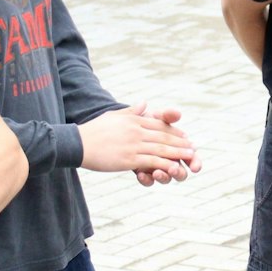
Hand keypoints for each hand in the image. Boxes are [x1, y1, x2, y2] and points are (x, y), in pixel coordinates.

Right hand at [78, 103, 197, 176]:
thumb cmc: (94, 130)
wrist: (78, 143)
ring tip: (190, 156)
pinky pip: (151, 162)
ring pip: (161, 149)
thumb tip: (144, 103)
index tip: (184, 136)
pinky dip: (165, 165)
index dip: (173, 131)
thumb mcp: (114, 116)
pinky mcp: (128, 159)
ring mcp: (133, 145)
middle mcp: (136, 131)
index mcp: (133, 120)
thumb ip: (131, 111)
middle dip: (180, 143)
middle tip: (193, 147)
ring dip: (178, 153)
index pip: (158, 125)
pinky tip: (174, 168)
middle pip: (163, 137)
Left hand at [129, 106, 202, 184]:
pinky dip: (146, 179)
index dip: (195, 163)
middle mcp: (170, 160)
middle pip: (181, 173)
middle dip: (179, 173)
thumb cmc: (147, 122)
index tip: (195, 167)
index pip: (192, 158)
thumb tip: (177, 113)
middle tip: (173, 169)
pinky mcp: (145, 172)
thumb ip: (167, 115)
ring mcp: (158, 168)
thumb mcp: (156, 117)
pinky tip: (141, 175)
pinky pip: (148, 181)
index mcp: (178, 148)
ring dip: (163, 177)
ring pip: (166, 179)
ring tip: (156, 173)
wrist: (126, 129)